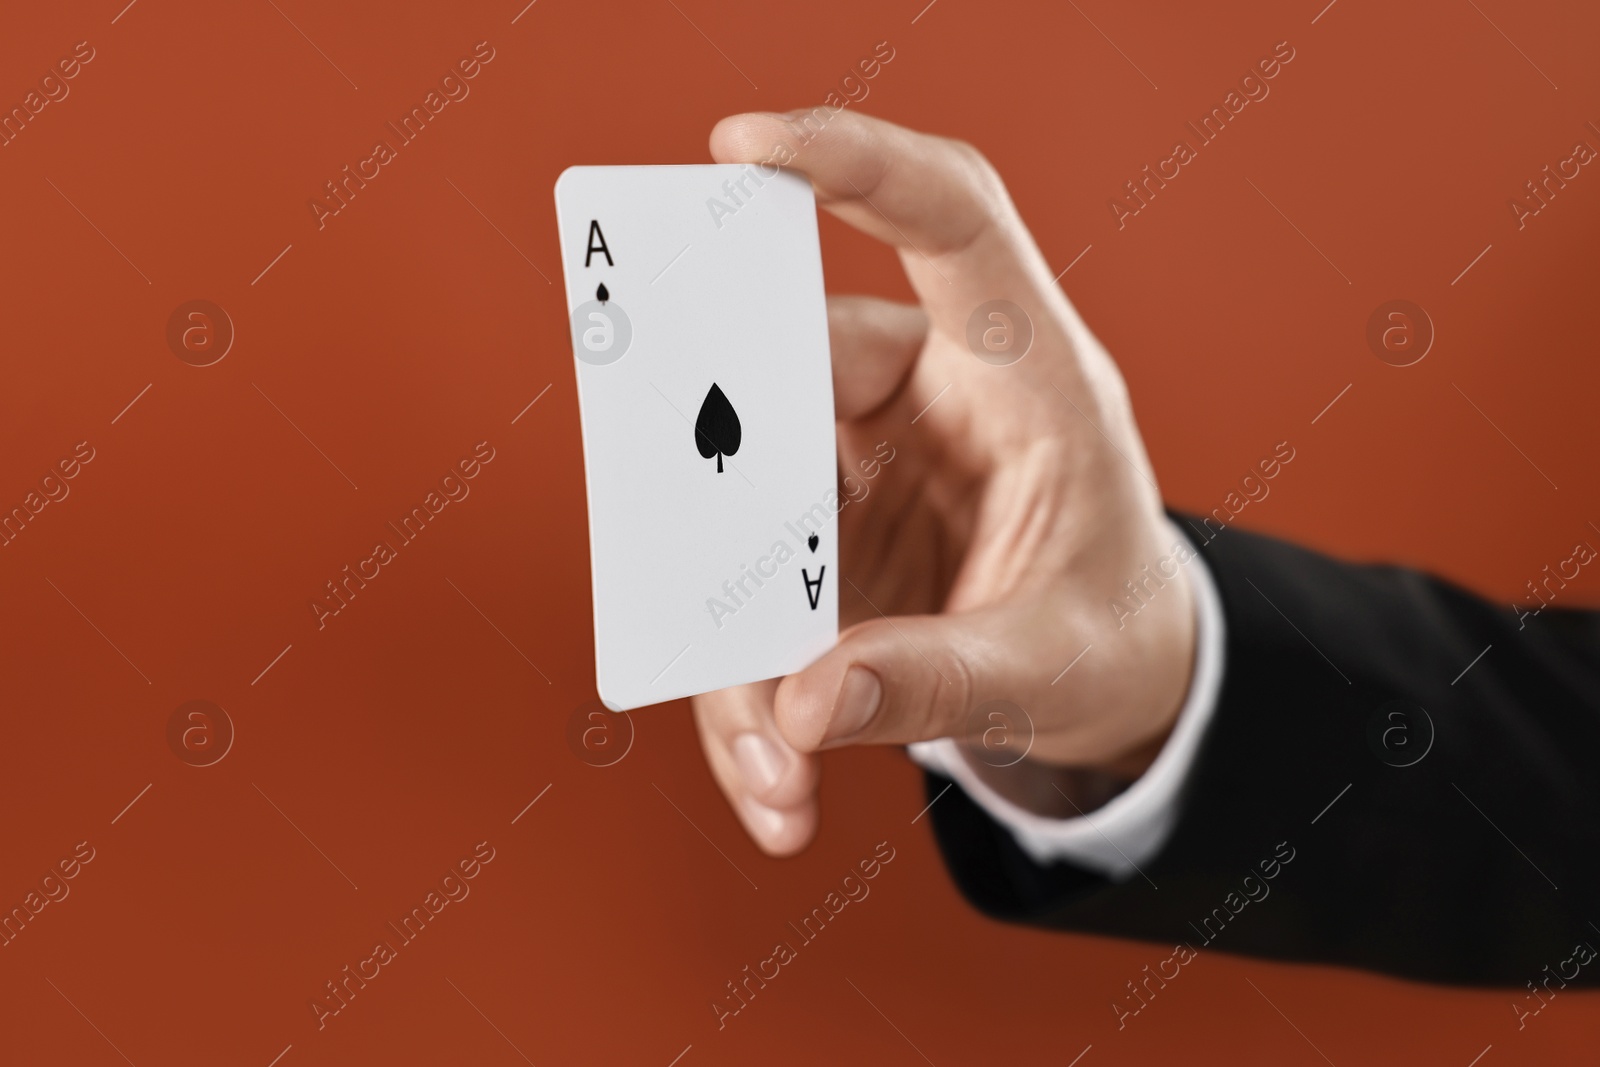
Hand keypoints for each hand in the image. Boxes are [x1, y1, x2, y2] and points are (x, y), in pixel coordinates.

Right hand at [692, 108, 1196, 854]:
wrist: (1104, 673)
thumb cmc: (1107, 627)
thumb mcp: (1058, 664)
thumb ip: (948, 678)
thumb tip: (809, 706)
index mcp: (1022, 370)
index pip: (948, 220)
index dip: (853, 163)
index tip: (742, 144)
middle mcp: (923, 392)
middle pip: (785, 388)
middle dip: (736, 512)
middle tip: (707, 609)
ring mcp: (854, 459)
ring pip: (743, 512)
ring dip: (739, 649)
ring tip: (780, 769)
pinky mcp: (811, 532)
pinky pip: (744, 591)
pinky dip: (748, 696)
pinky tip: (781, 784)